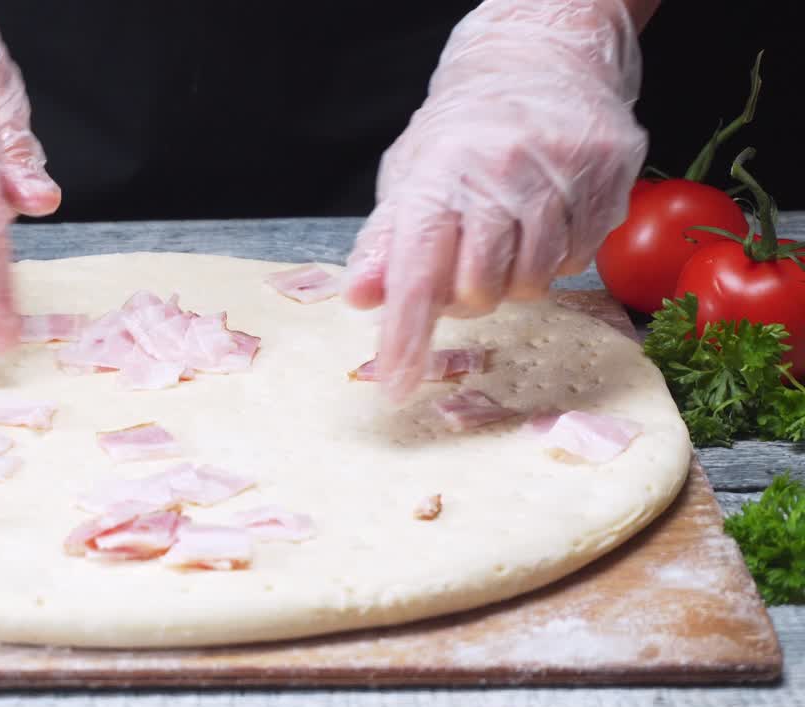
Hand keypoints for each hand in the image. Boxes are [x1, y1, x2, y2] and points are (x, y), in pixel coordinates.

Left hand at [342, 0, 648, 401]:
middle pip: (480, 291)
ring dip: (515, 279)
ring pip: (535, 282)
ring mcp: (560, 174)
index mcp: (437, 177)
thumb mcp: (408, 176)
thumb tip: (361, 299)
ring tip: (507, 237)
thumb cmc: (463, 131)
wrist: (540, 57)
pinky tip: (547, 220)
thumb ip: (385, 242)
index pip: (415, 273)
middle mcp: (498, 175)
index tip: (398, 385)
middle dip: (467, 297)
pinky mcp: (609, 176)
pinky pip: (581, 258)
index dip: (406, 336)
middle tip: (466, 265)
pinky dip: (559, 256)